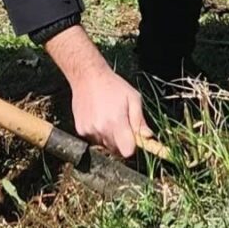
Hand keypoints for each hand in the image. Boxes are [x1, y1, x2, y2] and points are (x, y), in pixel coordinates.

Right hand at [43, 24, 152, 157]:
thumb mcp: (133, 98)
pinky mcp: (80, 130)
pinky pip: (94, 139)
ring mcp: (88, 130)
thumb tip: (148, 137)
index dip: (132, 147)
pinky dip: (98, 133)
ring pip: (104, 145)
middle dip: (122, 142)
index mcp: (116, 122)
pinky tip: (98, 118)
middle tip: (122, 126)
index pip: (127, 152)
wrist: (87, 75)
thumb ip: (140, 120)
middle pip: (116, 151)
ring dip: (109, 138)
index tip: (133, 139)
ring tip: (109, 118)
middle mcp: (101, 129)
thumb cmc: (113, 85)